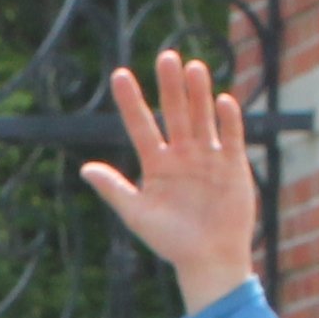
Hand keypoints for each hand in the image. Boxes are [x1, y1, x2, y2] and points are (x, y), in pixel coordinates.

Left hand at [77, 53, 257, 317]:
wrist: (207, 260)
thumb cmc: (170, 241)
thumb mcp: (137, 215)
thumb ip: (114, 190)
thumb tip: (85, 169)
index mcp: (156, 164)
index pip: (140, 126)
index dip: (131, 102)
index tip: (120, 76)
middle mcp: (182, 155)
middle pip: (174, 113)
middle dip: (170, 87)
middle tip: (166, 57)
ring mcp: (208, 158)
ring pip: (202, 118)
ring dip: (198, 95)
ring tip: (193, 68)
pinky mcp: (233, 165)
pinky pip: (230, 138)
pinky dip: (228, 121)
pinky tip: (222, 101)